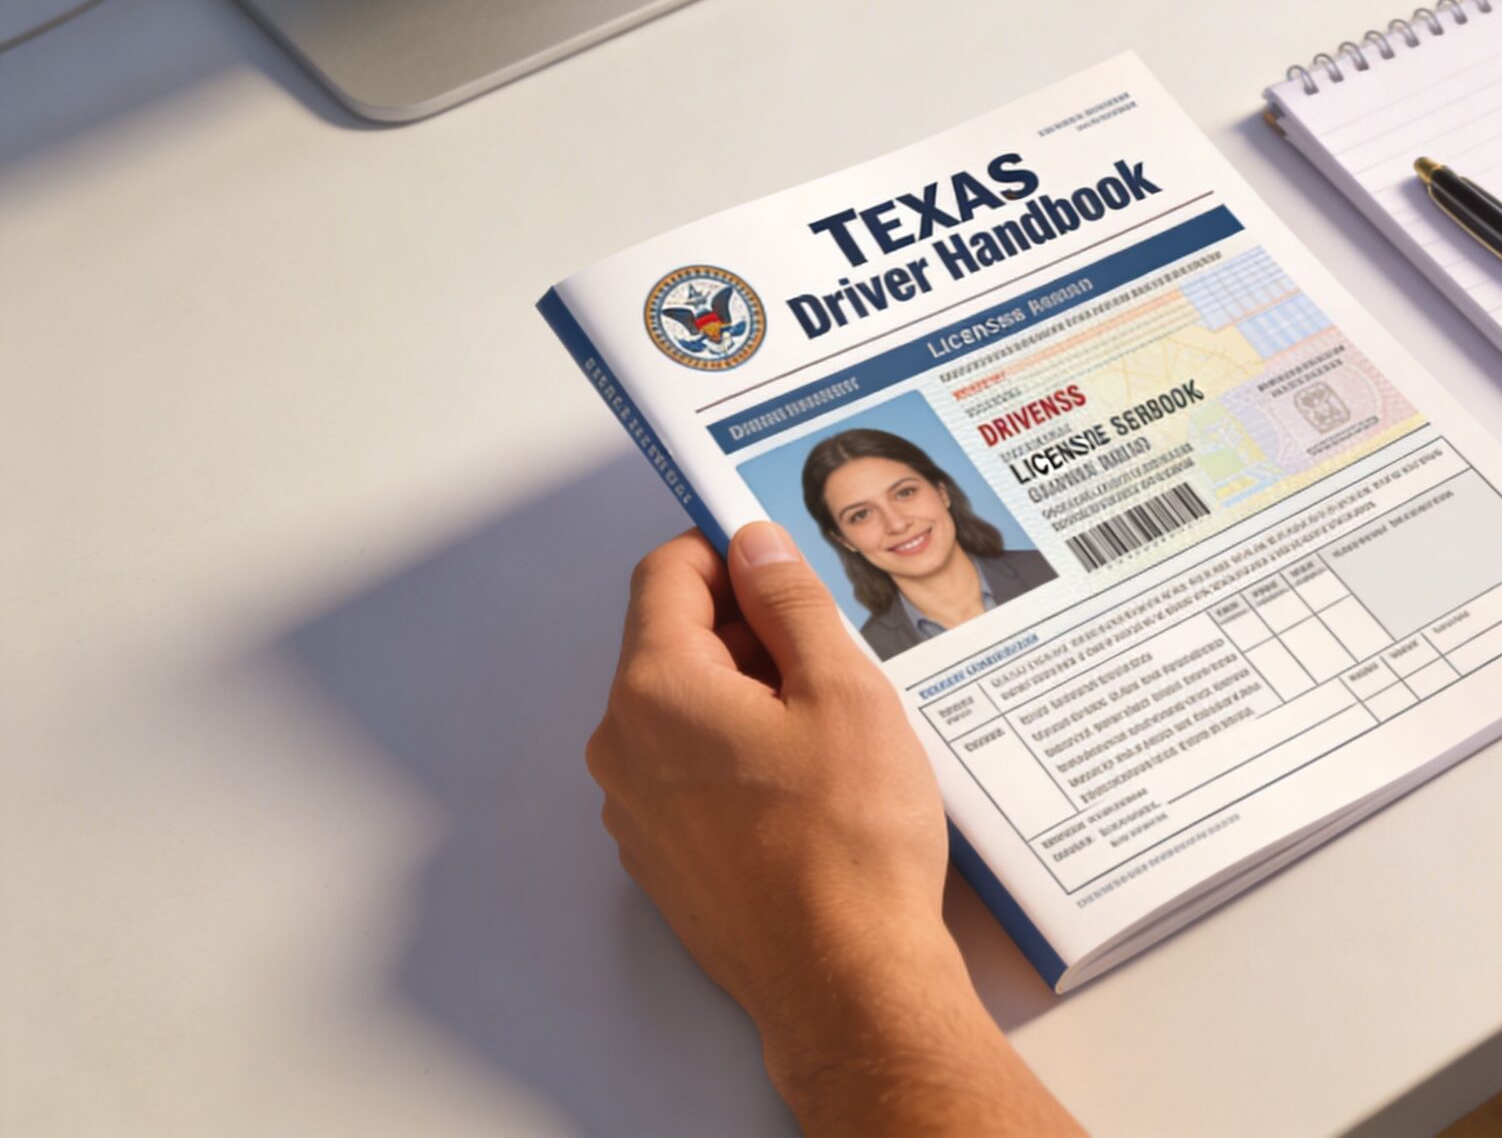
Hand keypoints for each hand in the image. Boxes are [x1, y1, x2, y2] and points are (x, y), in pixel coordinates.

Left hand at [593, 523, 1088, 1133]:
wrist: (847, 980)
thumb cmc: (850, 844)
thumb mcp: (844, 692)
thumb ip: (792, 604)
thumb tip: (757, 547)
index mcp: (657, 692)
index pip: (669, 575)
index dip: (729, 550)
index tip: (780, 557)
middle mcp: (625, 748)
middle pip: (676, 643)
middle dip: (751, 632)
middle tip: (834, 656)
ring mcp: (636, 811)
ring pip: (687, 713)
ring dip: (751, 699)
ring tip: (833, 733)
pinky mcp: (664, 860)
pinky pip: (692, 775)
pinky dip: (741, 758)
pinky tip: (812, 788)